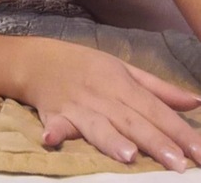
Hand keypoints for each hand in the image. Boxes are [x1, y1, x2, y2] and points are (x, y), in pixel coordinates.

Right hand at [26, 41, 200, 171]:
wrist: (39, 60)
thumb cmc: (86, 66)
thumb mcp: (123, 69)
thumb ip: (158, 89)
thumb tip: (196, 102)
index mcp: (120, 82)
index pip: (154, 108)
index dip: (177, 130)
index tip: (200, 152)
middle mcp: (101, 95)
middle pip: (130, 121)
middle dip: (154, 142)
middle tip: (178, 164)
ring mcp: (76, 106)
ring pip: (97, 125)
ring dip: (111, 140)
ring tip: (128, 155)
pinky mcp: (53, 115)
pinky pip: (55, 124)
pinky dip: (53, 131)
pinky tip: (51, 138)